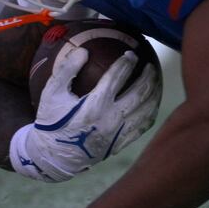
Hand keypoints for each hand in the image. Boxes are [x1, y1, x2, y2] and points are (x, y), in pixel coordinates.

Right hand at [9, 46, 160, 181]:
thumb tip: (83, 50)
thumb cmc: (51, 122)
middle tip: (150, 65)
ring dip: (155, 92)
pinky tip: (153, 103)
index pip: (117, 77)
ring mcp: (118, 133)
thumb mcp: (51, 94)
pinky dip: (151, 112)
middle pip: (139, 92)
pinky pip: (143, 126)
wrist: (53, 157)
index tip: (132, 54)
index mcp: (94, 105)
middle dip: (148, 75)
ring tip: (157, 80)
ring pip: (146, 109)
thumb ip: (66, 70)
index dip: (126, 62)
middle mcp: (110, 119)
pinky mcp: (120, 143)